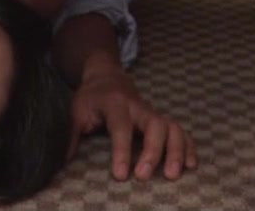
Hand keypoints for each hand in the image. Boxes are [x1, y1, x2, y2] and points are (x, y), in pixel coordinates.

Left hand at [68, 61, 196, 180]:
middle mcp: (138, 107)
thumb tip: (63, 164)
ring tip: (173, 175)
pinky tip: (191, 166)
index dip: (122, 151)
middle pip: (155, 125)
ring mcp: (152, 113)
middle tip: (145, 177)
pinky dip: (188, 147)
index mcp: (115, 104)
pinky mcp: (161, 119)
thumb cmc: (91, 98)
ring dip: (177, 151)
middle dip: (153, 152)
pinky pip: (181, 131)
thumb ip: (71, 136)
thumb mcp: (76, 111)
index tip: (121, 175)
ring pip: (172, 127)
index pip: (121, 127)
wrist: (107, 77)